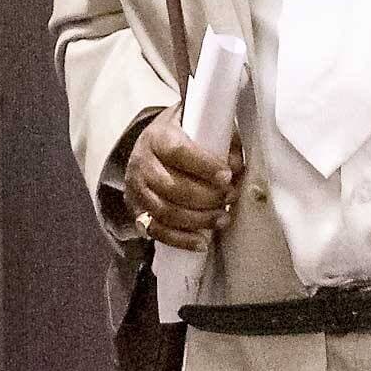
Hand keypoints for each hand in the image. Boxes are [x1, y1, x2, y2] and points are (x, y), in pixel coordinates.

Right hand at [124, 114, 242, 252]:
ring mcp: (135, 187)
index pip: (177, 152)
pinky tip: (202, 243)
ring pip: (164, 211)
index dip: (204, 166)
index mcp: (157, 137)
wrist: (155, 144)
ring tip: (222, 219)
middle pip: (171, 186)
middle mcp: (141, 162)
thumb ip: (224, 144)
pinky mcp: (135, 208)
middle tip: (229, 198)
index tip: (227, 176)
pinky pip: (155, 230)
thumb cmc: (187, 135)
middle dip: (206, 197)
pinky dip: (179, 239)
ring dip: (197, 220)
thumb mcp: (204, 127)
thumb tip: (235, 169)